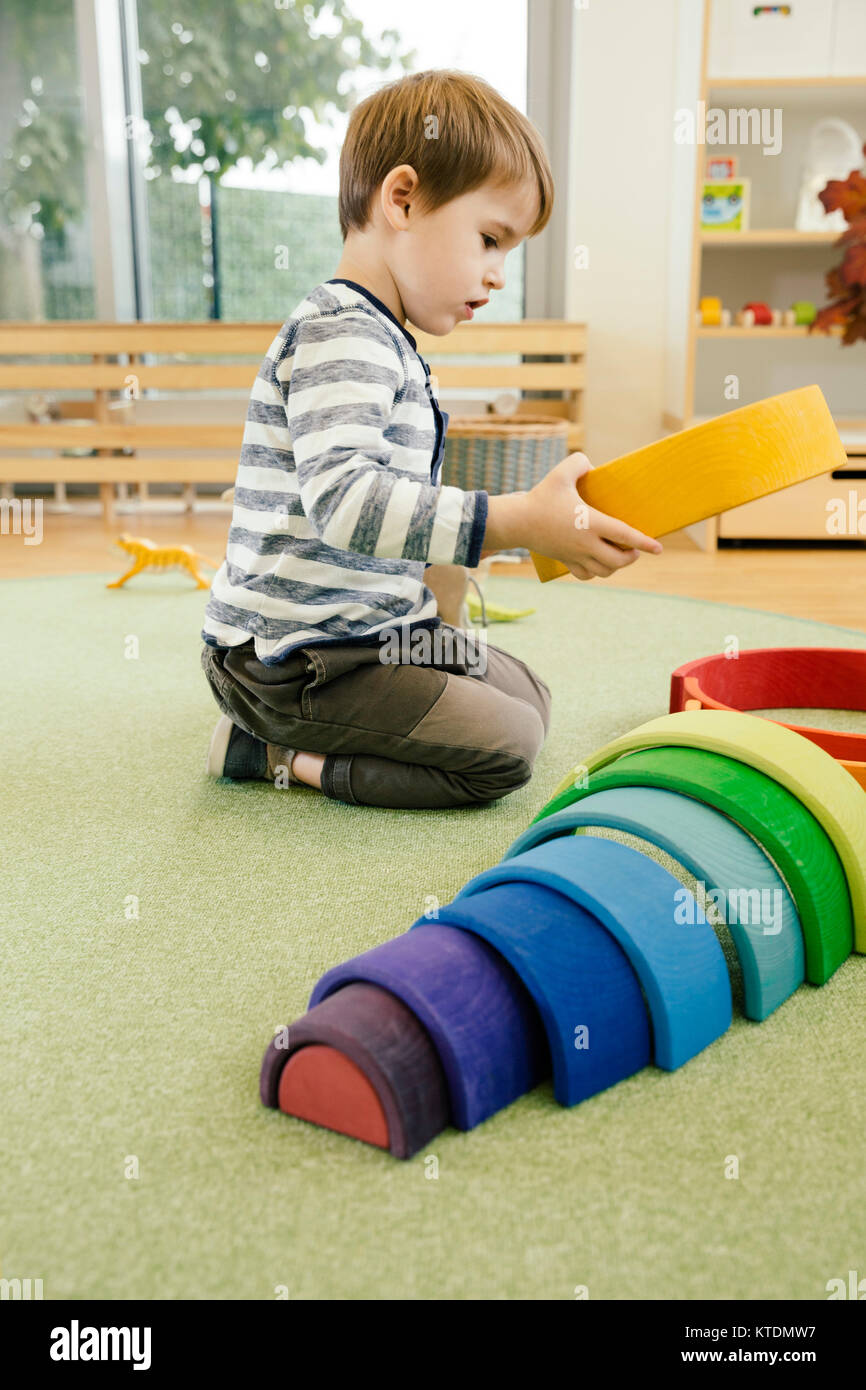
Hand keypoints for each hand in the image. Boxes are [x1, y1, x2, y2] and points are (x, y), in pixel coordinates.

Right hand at [522, 452, 662, 580]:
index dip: (644, 543)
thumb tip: (591, 465)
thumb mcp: (560, 473)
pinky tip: (598, 562)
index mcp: (590, 522)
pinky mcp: (566, 561)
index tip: (658, 548)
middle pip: (618, 560)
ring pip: (604, 571)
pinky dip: (596, 572)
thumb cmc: (540, 497)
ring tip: (619, 555)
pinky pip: (586, 575)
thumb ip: (579, 463)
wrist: (517, 522)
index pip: (624, 535)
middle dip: (632, 556)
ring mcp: (576, 555)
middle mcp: (586, 543)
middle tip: (634, 549)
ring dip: (616, 566)